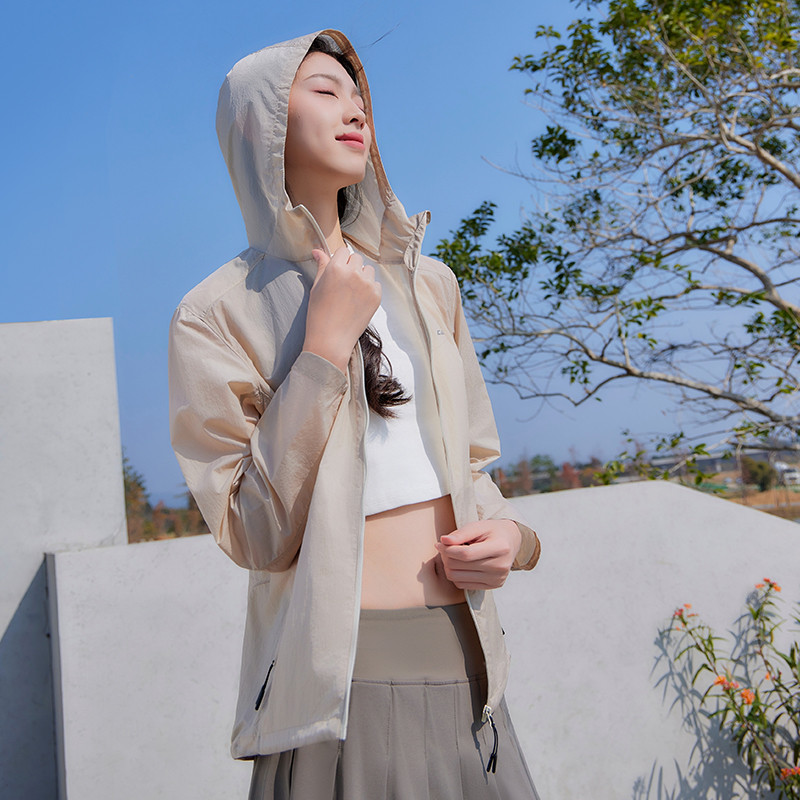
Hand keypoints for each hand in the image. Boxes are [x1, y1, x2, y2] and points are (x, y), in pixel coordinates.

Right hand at [303, 247, 380, 371]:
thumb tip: (318, 251)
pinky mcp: (376, 296)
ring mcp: (367, 285)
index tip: (337, 270)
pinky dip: (369, 289)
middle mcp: (353, 273)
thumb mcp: (316, 287)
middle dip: (351, 266)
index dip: (339, 260)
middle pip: (357, 258)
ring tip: (351, 293)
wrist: (331, 339)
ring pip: (368, 270)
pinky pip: (375, 284)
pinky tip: (358, 301)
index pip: (343, 251)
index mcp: (336, 268)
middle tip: (343, 283)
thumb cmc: (319, 314)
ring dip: (362, 276)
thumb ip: (321, 266)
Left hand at [434, 520, 521, 590]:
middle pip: (460, 566)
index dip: (448, 550)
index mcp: (500, 548)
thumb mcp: (478, 526)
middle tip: (445, 547)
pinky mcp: (493, 586)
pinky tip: (460, 564)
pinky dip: (456, 574)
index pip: (466, 554)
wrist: (511, 541)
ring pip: (458, 578)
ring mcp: (497, 579)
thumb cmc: (492, 532)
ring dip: (449, 566)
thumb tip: (443, 541)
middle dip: (447, 556)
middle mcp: (501, 566)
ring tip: (452, 555)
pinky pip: (462, 585)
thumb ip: (461, 533)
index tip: (440, 544)